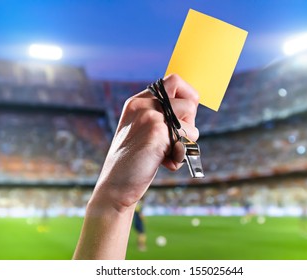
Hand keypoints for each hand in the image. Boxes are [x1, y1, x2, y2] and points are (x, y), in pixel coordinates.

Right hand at [91, 74, 199, 210]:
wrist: (115, 187)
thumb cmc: (131, 162)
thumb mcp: (140, 131)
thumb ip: (159, 116)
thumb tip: (191, 107)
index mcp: (137, 102)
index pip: (174, 81)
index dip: (188, 96)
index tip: (186, 115)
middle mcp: (143, 104)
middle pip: (189, 98)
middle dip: (190, 120)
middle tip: (177, 138)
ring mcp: (150, 116)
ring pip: (191, 119)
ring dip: (186, 140)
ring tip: (167, 153)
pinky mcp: (157, 132)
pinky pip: (187, 137)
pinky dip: (181, 155)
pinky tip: (165, 163)